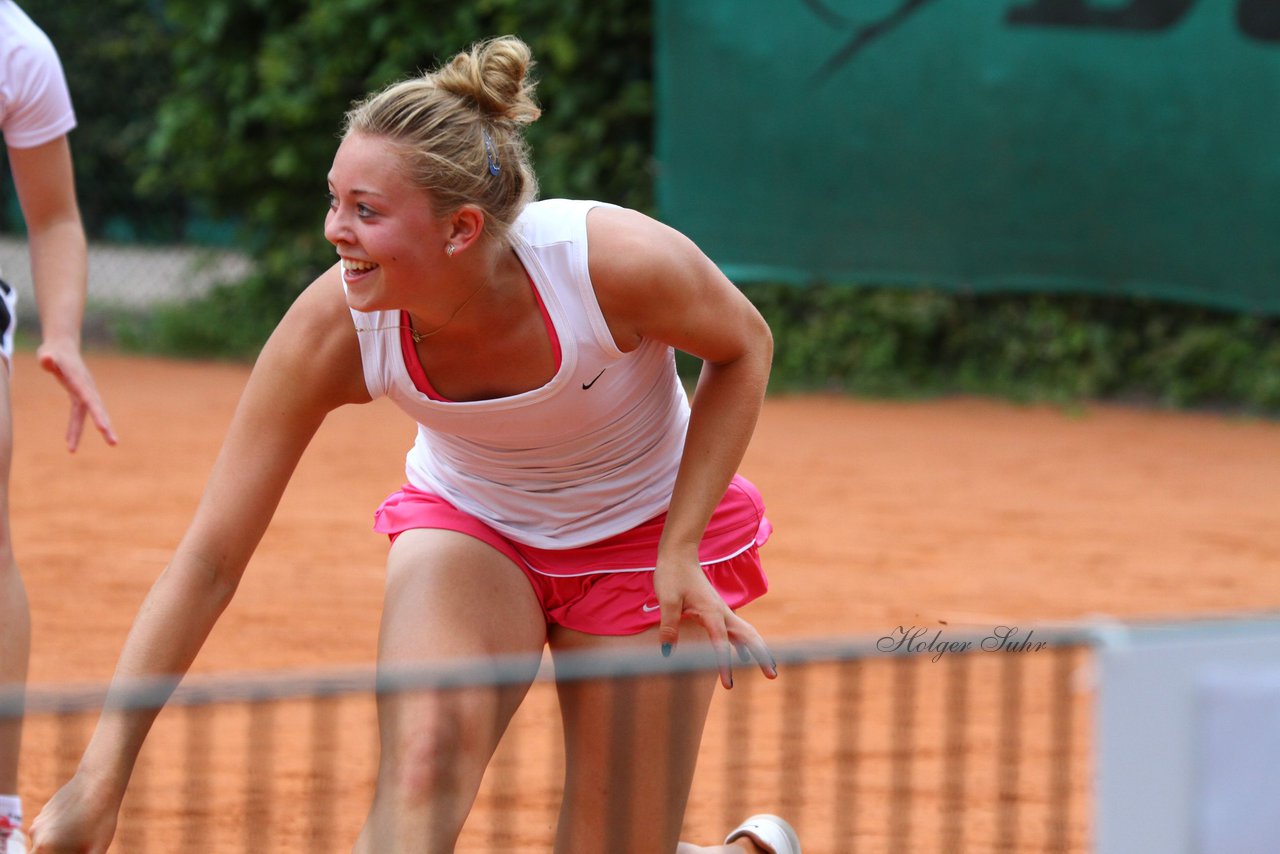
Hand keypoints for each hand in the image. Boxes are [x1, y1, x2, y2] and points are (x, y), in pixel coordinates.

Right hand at [29, 772, 120, 853]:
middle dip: (61, 851)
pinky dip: (60, 831)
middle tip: (79, 843)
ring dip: (60, 843)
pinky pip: (50, 829)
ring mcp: (38, 823)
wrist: (98, 783)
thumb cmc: (100, 819)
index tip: (74, 849)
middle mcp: (36, 837)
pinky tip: (80, 821)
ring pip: (46, 842)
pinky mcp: (45, 812)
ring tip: (83, 832)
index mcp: (45, 850)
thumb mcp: (95, 850)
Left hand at [35, 342, 117, 450]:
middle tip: (113, 442)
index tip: (103, 427)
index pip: (89, 399)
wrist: (63, 347)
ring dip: (95, 432)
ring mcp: (84, 393)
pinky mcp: (79, 397)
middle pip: (97, 410)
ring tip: (90, 449)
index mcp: (79, 380)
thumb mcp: (47, 354)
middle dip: (105, 426)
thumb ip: (47, 358)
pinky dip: (75, 429)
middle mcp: (86, 389)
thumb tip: (46, 359)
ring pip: (90, 415)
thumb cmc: (53, 351)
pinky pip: (79, 416)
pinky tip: (69, 443)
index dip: (97, 413)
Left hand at [654, 552, 777, 688]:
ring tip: (769, 669)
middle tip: (773, 675)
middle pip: (749, 636)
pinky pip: (736, 630)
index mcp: (712, 611)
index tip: (728, 683)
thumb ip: (668, 625)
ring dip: (758, 650)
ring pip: (746, 632)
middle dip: (762, 655)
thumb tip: (666, 652)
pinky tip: (743, 655)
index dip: (725, 663)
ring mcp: (722, 611)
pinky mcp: (717, 611)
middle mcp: (722, 612)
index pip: (721, 643)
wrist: (679, 555)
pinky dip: (744, 644)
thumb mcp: (667, 600)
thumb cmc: (672, 575)